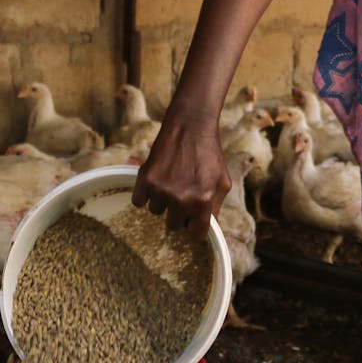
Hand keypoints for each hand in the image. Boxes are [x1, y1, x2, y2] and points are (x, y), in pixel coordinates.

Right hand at [132, 105, 230, 238]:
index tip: (191, 223)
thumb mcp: (222, 182)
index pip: (195, 235)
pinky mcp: (145, 180)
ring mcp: (162, 191)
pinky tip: (156, 179)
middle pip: (173, 225)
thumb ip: (215, 207)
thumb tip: (206, 228)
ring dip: (162, 200)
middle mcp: (181, 200)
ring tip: (172, 180)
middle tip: (182, 194)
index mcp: (203, 203)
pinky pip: (139, 201)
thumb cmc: (209, 155)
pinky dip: (145, 193)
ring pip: (156, 211)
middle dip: (178, 213)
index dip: (193, 228)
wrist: (191, 127)